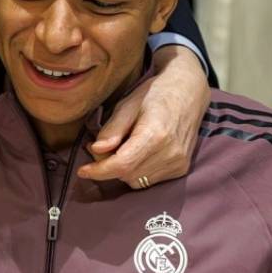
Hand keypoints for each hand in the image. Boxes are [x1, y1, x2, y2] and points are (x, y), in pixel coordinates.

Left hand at [77, 45, 209, 186]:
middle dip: (108, 167)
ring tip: (121, 148)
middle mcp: (170, 152)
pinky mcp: (181, 168)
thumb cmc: (155, 93)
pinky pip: (150, 180)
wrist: (188, 91)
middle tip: (101, 148)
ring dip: (123, 170)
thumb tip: (96, 150)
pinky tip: (137, 153)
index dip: (100, 171)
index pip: (123, 164)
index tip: (83, 171)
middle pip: (128, 174)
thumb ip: (113, 129)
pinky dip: (137, 171)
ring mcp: (178, 162)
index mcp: (156, 134)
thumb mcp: (129, 104)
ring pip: (137, 181)